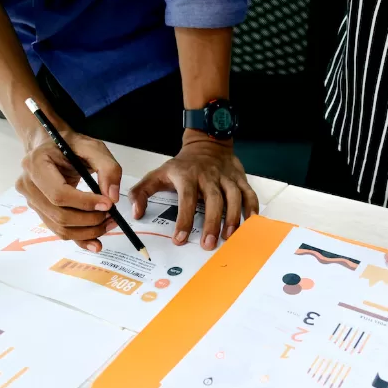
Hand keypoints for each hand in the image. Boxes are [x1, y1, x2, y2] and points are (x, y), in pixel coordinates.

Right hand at [15, 128, 122, 252]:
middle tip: (112, 215)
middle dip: (90, 220)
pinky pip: (59, 231)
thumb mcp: (94, 148)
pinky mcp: (40, 211)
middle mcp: (28, 185)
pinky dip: (80, 238)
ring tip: (109, 222)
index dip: (85, 203)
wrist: (51, 146)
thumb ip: (108, 169)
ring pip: (60, 227)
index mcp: (36, 164)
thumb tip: (112, 197)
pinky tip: (96, 242)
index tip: (108, 204)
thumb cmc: (71, 145)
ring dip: (88, 231)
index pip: (59, 193)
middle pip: (59, 214)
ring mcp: (32, 200)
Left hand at [129, 135, 258, 249]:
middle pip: (213, 199)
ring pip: (233, 196)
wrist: (206, 143)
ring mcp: (226, 177)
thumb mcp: (157, 174)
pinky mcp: (239, 178)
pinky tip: (250, 222)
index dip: (184, 219)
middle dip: (212, 223)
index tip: (180, 239)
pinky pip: (248, 192)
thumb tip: (136, 213)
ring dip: (232, 217)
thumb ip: (142, 193)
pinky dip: (251, 207)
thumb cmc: (182, 165)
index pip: (186, 198)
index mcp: (187, 175)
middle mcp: (208, 176)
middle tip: (208, 244)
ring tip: (229, 237)